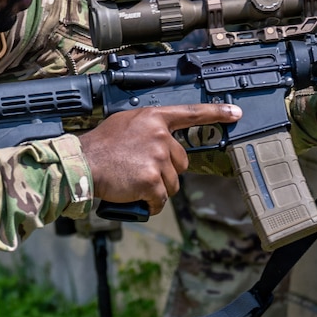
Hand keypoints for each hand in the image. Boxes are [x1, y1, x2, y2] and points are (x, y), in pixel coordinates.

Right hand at [78, 103, 240, 215]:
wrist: (82, 164)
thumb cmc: (99, 146)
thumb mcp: (124, 124)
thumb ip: (147, 128)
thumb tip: (161, 139)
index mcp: (153, 118)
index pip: (191, 113)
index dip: (216, 113)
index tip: (235, 112)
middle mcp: (160, 135)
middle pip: (181, 162)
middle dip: (166, 172)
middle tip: (142, 172)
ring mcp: (157, 157)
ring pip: (173, 183)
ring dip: (158, 189)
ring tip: (135, 184)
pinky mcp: (152, 180)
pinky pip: (161, 199)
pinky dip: (150, 204)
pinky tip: (137, 199)